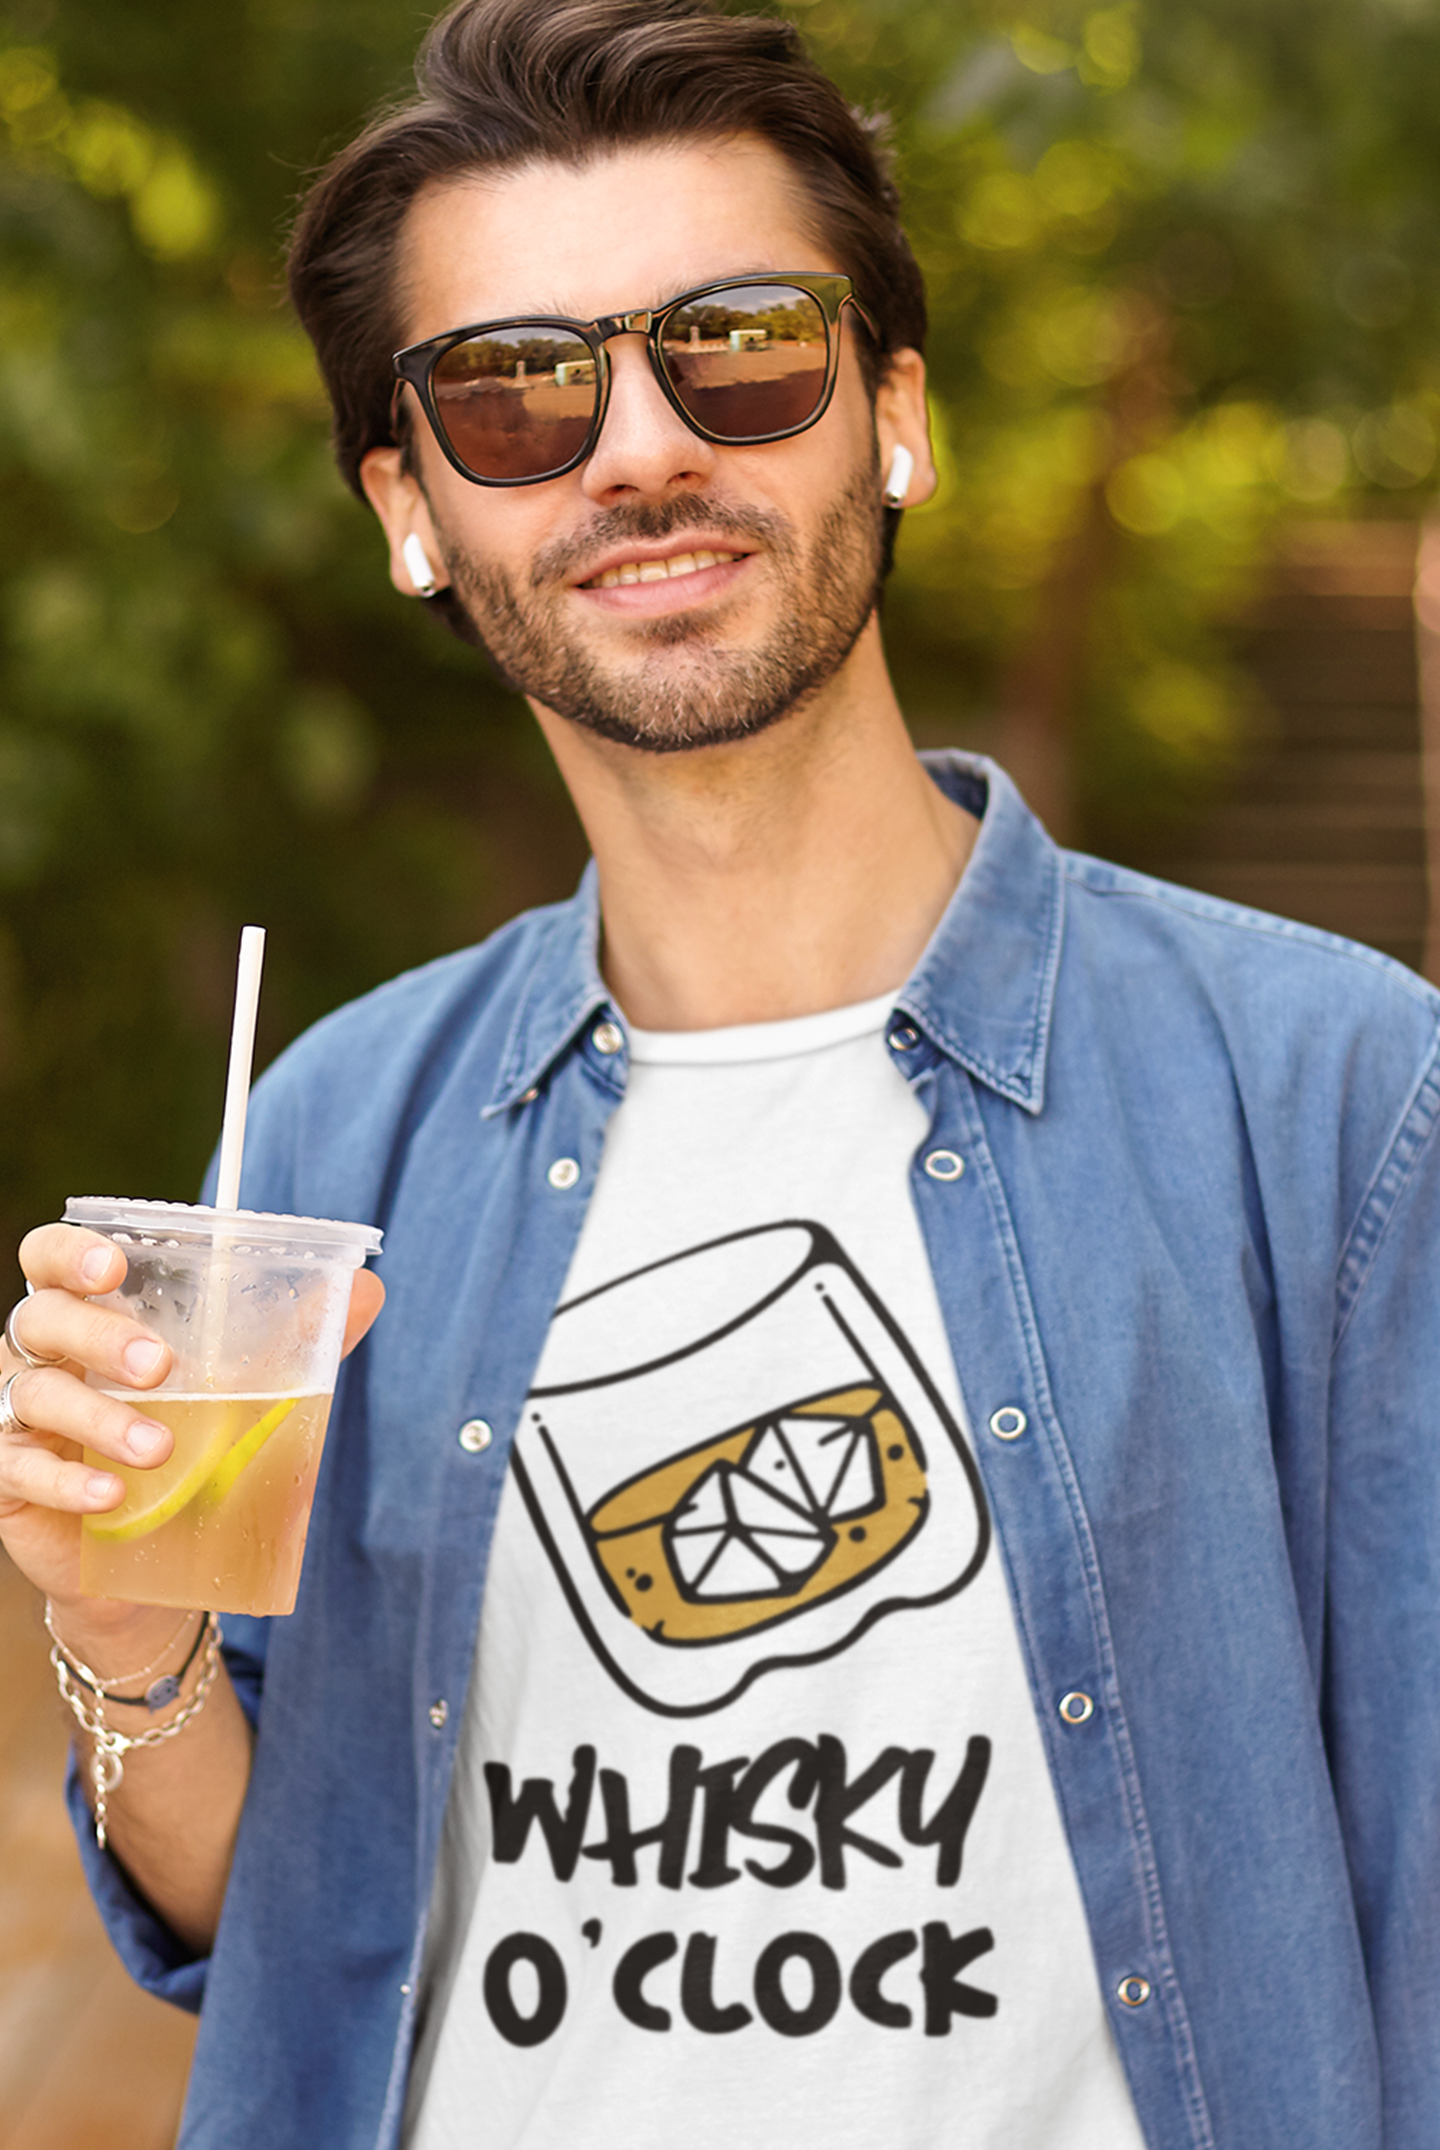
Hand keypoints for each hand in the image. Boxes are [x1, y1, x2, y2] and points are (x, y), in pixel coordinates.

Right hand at [1, 1225, 384, 1639]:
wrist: (150, 1565)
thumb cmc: (191, 1446)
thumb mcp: (246, 1387)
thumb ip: (296, 1338)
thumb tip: (366, 1288)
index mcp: (90, 1312)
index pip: (48, 1259)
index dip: (68, 1252)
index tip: (114, 1265)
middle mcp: (43, 1354)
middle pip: (42, 1317)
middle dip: (99, 1334)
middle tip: (161, 1366)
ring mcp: (19, 1417)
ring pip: (35, 1394)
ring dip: (98, 1417)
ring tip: (162, 1448)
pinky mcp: (11, 1480)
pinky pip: (20, 1469)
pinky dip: (68, 1481)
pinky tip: (111, 1496)